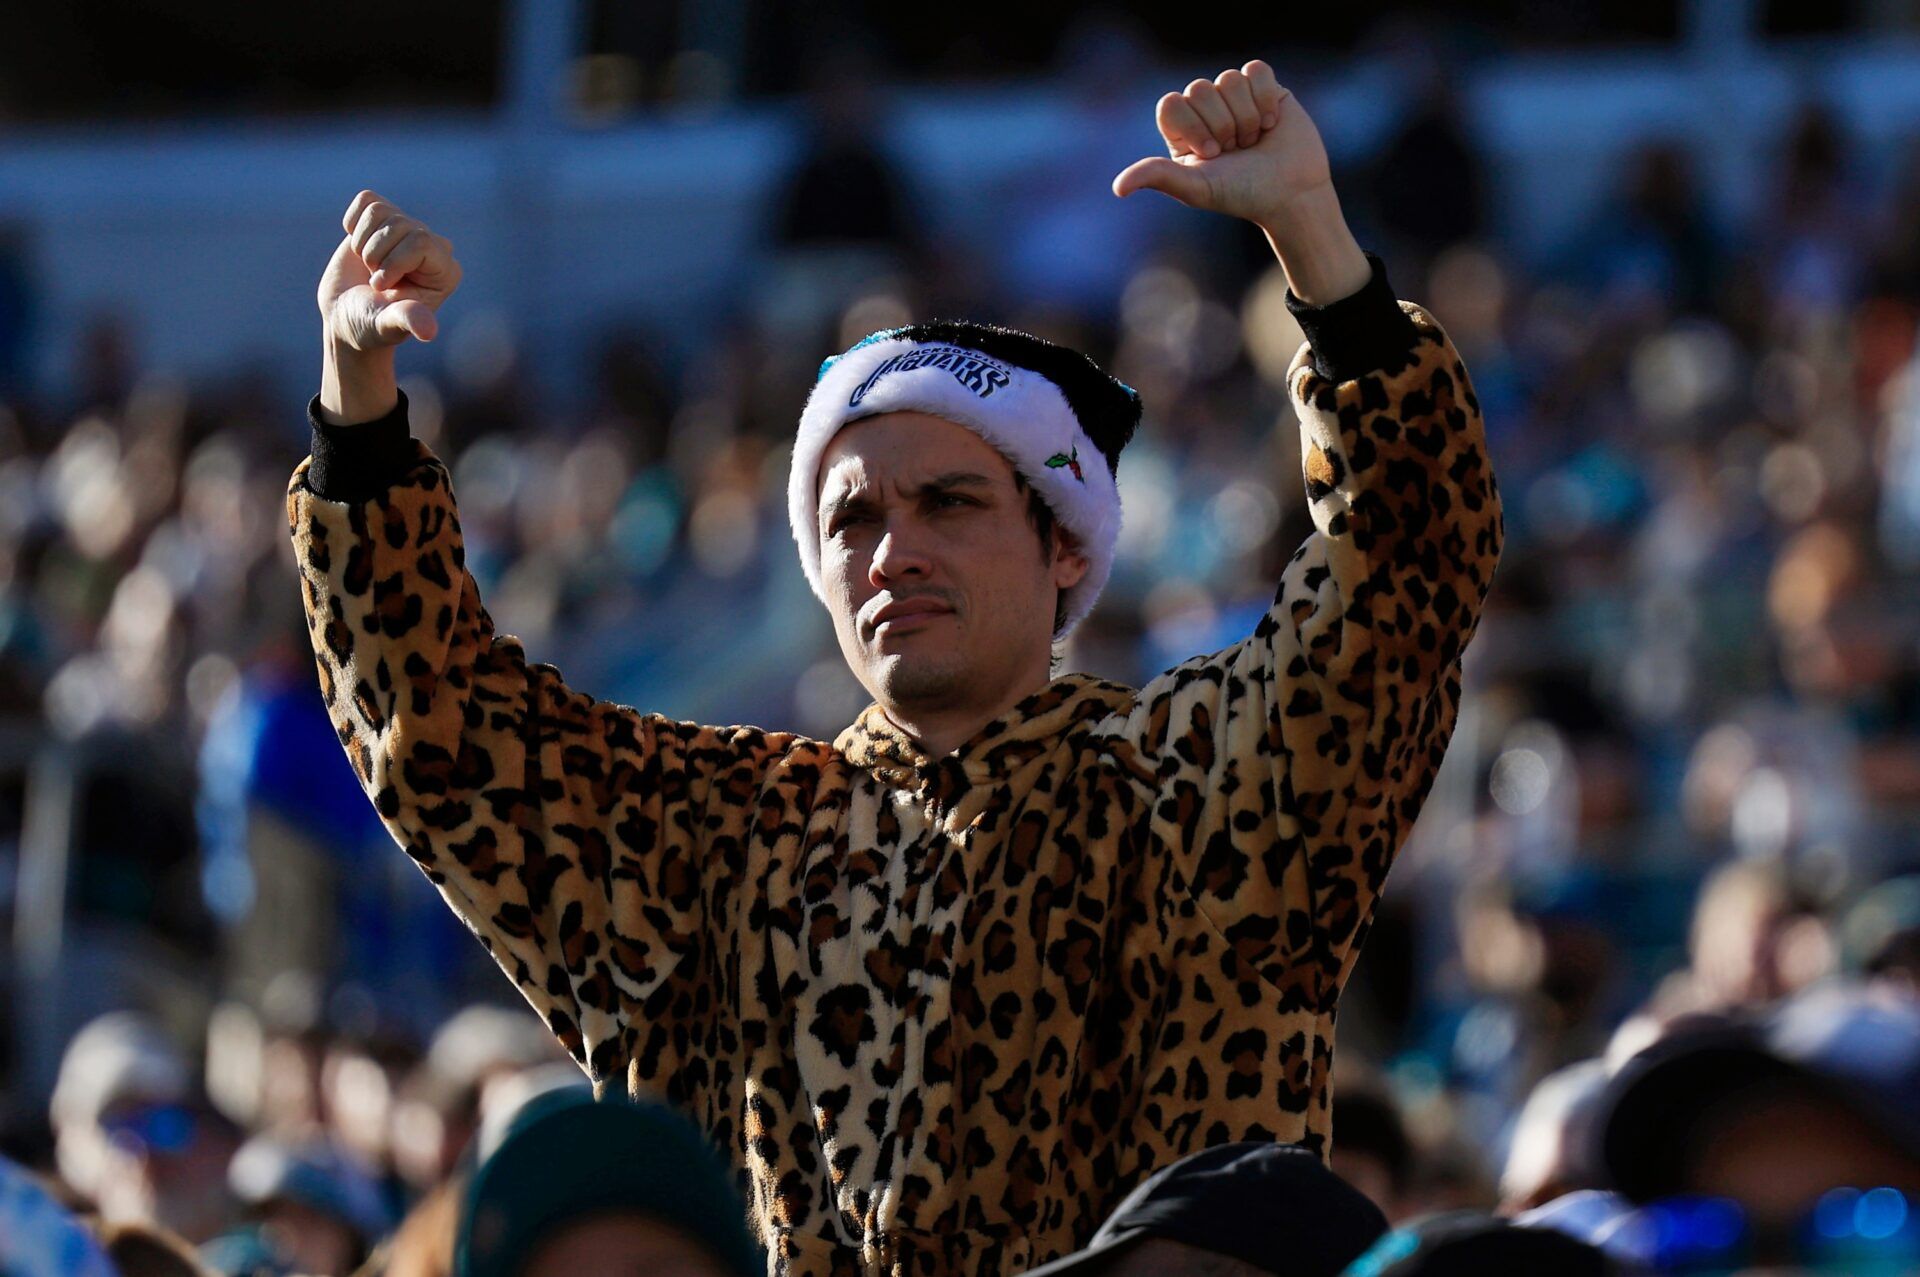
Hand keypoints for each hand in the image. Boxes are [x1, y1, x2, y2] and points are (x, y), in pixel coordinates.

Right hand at [318, 190, 461, 351]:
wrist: (346, 315)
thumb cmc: (371, 325)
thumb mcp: (388, 325)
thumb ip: (408, 320)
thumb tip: (428, 332)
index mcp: (446, 271)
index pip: (420, 241)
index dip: (392, 262)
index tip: (379, 286)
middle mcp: (433, 246)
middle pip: (398, 224)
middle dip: (374, 255)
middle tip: (373, 280)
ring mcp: (409, 229)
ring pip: (378, 211)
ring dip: (361, 243)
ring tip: (368, 266)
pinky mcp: (385, 217)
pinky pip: (366, 200)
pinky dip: (352, 224)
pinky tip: (358, 247)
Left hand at [1113, 63, 1367, 303]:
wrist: (1290, 193)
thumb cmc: (1241, 194)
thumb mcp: (1196, 188)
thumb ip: (1157, 177)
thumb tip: (1118, 188)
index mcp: (1181, 130)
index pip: (1170, 104)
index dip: (1193, 126)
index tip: (1212, 154)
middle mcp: (1204, 110)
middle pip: (1199, 89)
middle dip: (1222, 125)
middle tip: (1235, 149)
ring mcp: (1234, 97)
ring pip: (1229, 79)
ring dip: (1246, 116)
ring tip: (1253, 140)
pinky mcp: (1264, 87)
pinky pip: (1256, 70)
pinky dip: (1266, 98)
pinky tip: (1271, 122)